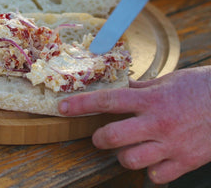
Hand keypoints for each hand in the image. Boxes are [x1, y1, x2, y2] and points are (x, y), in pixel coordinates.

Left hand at [58, 66, 210, 183]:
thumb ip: (141, 89)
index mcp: (150, 100)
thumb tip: (122, 89)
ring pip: (130, 160)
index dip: (81, 105)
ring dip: (123, 155)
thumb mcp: (167, 81)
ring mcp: (172, 145)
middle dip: (99, 138)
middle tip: (99, 136)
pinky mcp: (186, 162)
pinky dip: (150, 171)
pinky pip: (156, 176)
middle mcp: (157, 123)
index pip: (107, 101)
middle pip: (113, 136)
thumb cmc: (199, 88)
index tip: (62, 108)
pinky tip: (152, 159)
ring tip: (128, 148)